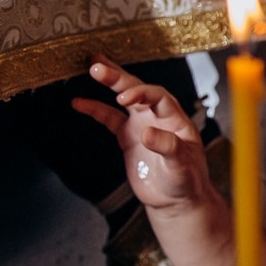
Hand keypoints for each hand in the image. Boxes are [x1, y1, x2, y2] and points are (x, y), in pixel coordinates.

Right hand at [73, 57, 207, 208]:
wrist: (176, 199)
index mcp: (175, 118)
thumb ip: (166, 147)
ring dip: (108, 84)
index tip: (122, 98)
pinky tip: (78, 102)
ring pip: (123, 98)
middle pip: (138, 89)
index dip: (140, 93)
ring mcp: (142, 123)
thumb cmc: (186, 180)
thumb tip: (146, 132)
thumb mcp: (181, 165)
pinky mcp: (128, 136)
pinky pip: (109, 118)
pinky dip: (95, 109)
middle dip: (118, 77)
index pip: (158, 97)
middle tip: (97, 66)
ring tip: (92, 68)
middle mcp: (158, 116)